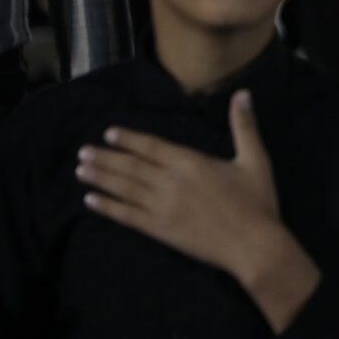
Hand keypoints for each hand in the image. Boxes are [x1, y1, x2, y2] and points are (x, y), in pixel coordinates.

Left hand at [77, 90, 319, 331]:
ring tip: (81, 170)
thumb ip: (244, 127)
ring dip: (101, 178)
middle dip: (106, 158)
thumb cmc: (257, 202)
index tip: (109, 133)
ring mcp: (162, 207)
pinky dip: (108, 207)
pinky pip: (127, 216)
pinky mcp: (161, 230)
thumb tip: (243, 93)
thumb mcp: (256, 160)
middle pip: (131, 166)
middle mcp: (171, 182)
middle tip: (84, 151)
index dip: (129, 139)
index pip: (152, 147)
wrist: (254, 245)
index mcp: (191, 162)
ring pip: (124, 188)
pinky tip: (91, 201)